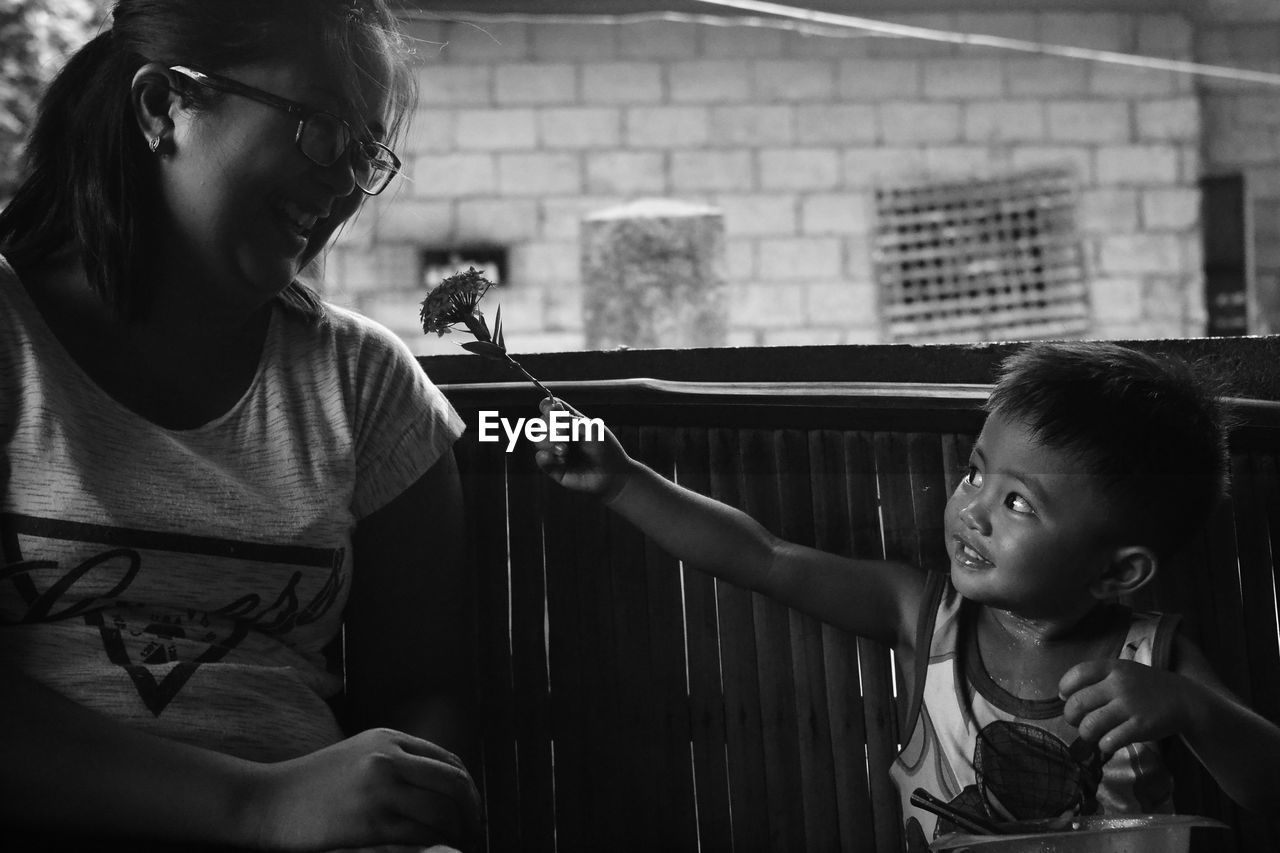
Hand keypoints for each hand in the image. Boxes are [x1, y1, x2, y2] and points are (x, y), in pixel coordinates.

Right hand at [251, 728, 482, 851]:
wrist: (267, 801)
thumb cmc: (312, 784)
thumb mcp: (359, 755)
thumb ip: (396, 760)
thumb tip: (440, 785)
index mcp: (389, 738)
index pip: (448, 761)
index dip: (468, 789)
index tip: (471, 811)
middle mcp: (389, 758)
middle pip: (453, 783)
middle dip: (471, 812)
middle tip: (474, 833)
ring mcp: (380, 788)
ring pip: (442, 810)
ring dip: (459, 833)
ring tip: (461, 847)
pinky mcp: (370, 822)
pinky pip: (421, 835)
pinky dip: (438, 847)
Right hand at [531, 397, 631, 500]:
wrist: (613, 474)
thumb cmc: (606, 448)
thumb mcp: (592, 429)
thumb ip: (572, 418)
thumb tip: (553, 407)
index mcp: (569, 421)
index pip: (550, 408)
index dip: (547, 406)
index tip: (552, 409)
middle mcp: (560, 434)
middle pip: (540, 423)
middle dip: (549, 426)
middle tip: (564, 434)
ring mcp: (555, 450)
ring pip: (537, 440)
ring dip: (549, 442)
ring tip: (565, 450)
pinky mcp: (554, 468)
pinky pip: (540, 458)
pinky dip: (547, 457)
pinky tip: (561, 460)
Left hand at [1059, 659, 1194, 755]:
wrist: (1185, 700)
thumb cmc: (1145, 687)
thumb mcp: (1122, 672)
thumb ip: (1095, 679)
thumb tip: (1063, 697)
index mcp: (1112, 668)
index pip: (1076, 674)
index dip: (1064, 688)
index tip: (1066, 697)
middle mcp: (1118, 685)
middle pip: (1077, 703)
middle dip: (1070, 716)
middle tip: (1077, 722)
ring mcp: (1130, 706)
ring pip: (1090, 725)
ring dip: (1086, 733)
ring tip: (1092, 734)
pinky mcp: (1140, 727)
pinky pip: (1109, 740)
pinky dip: (1104, 745)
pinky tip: (1109, 742)